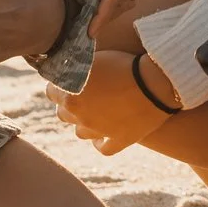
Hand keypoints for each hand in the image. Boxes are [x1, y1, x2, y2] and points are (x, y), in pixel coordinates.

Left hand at [51, 49, 173, 154]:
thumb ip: (75, 67)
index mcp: (70, 96)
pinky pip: (103, 147)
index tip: (68, 78)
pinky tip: (105, 134)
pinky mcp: (119, 140)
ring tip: (95, 110)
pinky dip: (102, 141)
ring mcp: (99, 131)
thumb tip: (64, 68)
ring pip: (80, 132)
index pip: (51, 92)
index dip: (60, 84)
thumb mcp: (95, 59)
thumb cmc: (125, 64)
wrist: (156, 81)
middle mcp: (80, 116)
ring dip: (84, 122)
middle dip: (70, 103)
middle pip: (63, 113)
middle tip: (84, 92)